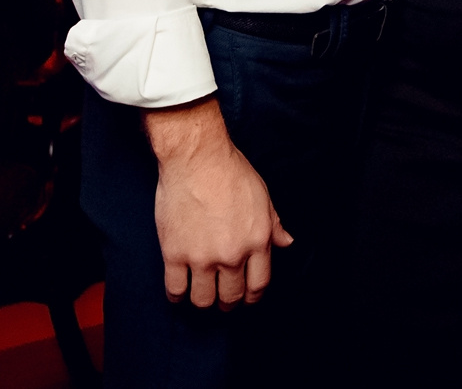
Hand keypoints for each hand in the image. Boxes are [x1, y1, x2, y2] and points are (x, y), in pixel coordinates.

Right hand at [145, 99, 293, 309]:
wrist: (196, 158)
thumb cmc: (231, 172)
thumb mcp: (263, 196)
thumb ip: (274, 225)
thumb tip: (286, 242)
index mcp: (257, 241)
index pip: (258, 285)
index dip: (252, 297)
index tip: (246, 298)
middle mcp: (232, 255)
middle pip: (231, 297)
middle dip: (228, 303)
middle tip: (223, 301)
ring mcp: (202, 257)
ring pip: (203, 300)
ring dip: (203, 302)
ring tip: (201, 296)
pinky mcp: (174, 254)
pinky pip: (175, 289)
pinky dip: (177, 296)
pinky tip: (178, 292)